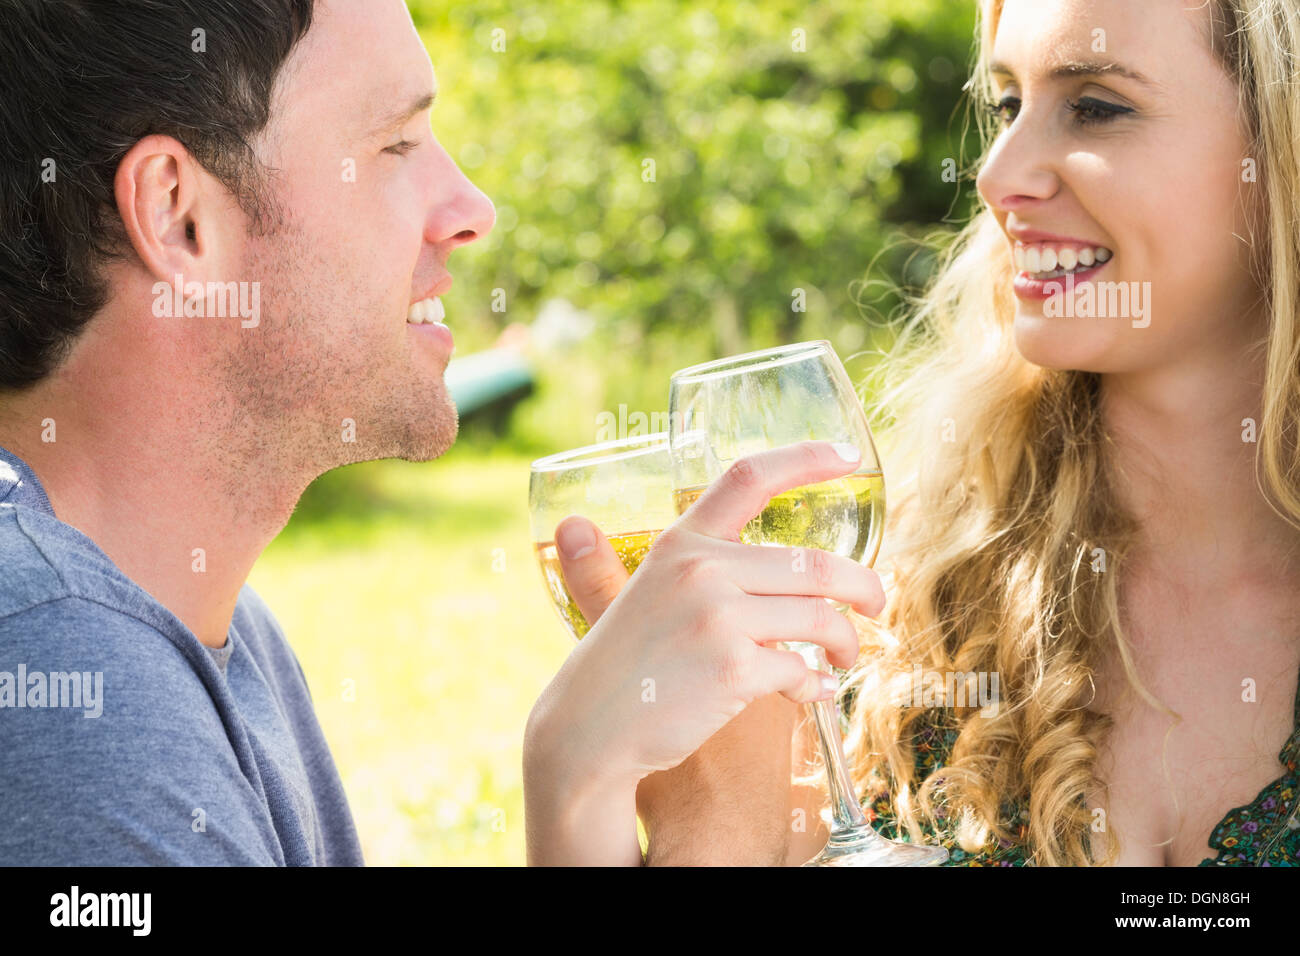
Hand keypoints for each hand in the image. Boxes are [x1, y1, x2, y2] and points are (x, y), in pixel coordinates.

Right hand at [526, 440, 885, 793]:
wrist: (589, 729)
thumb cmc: (620, 665)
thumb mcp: (633, 594)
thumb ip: (666, 567)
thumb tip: (605, 532)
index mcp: (680, 543)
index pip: (749, 477)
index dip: (806, 458)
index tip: (851, 455)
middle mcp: (700, 569)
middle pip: (815, 563)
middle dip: (863, 586)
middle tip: (875, 603)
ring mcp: (717, 618)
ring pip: (820, 617)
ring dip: (849, 641)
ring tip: (848, 656)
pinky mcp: (733, 669)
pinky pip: (802, 668)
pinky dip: (817, 684)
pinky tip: (815, 691)